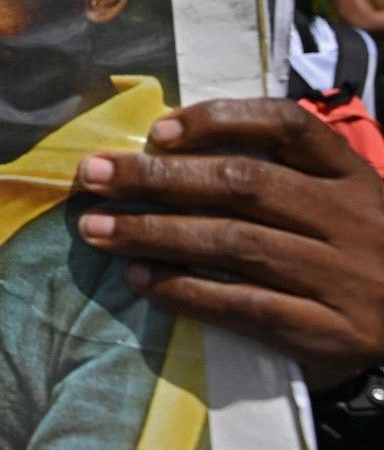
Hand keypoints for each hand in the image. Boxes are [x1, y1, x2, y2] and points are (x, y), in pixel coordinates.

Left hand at [76, 98, 383, 388]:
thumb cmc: (364, 251)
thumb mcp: (343, 199)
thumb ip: (280, 172)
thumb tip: (169, 149)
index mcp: (351, 175)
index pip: (288, 127)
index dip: (220, 120)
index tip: (158, 129)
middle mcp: (348, 219)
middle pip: (242, 184)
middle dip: (157, 177)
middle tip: (92, 175)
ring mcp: (339, 276)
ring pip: (234, 244)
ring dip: (155, 233)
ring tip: (96, 229)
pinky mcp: (325, 330)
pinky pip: (243, 305)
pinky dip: (185, 291)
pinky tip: (139, 278)